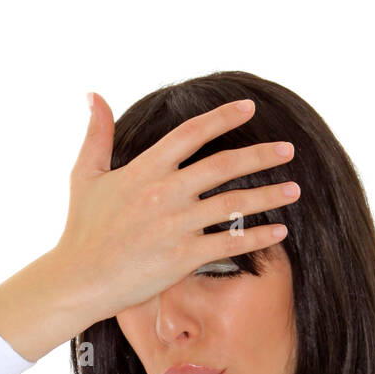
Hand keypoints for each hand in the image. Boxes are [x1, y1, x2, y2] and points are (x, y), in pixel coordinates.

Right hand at [0, 95, 300, 361]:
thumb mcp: (85, 175)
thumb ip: (96, 134)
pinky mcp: (183, 256)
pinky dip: (257, 237)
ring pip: (233, 204)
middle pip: (223, 165)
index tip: (249, 108)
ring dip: (268, 196)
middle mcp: (165, 193)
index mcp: (145, 169)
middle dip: (261, 155)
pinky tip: (278, 232)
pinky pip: (229, 243)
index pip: (191, 133)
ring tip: (294, 190)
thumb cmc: (82, 230)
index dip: (222, 118)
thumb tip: (95, 95)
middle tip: (288, 149)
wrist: (80, 279)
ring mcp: (176, 225)